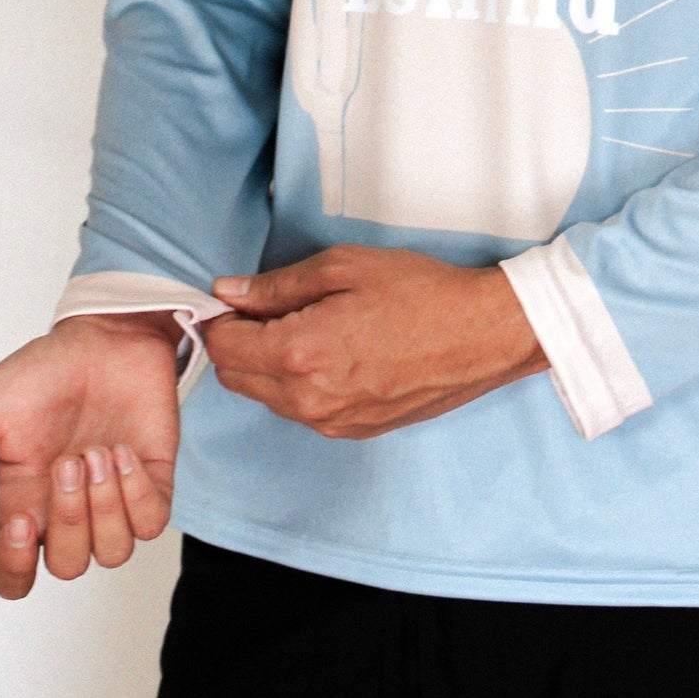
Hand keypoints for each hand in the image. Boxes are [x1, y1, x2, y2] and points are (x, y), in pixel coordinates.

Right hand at [0, 311, 180, 598]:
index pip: (12, 576)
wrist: (106, 335)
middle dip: (71, 517)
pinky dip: (139, 493)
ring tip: (99, 451)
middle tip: (69, 459)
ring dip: (106, 504)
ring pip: (112, 553)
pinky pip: (151, 524)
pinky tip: (125, 452)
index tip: (22, 520)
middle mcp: (66, 511)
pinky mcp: (151, 483)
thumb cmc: (43, 370)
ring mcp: (112, 500)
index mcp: (21, 503)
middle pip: (67, 566)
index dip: (14, 568)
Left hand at [202, 246, 546, 439]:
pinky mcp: (352, 431)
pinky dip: (297, 384)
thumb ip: (278, 285)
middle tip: (261, 308)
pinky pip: (302, 411)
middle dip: (236, 344)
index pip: (223, 347)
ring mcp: (330, 422)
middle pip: (236, 378)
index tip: (227, 300)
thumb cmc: (420, 293)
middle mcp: (308, 400)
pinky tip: (328, 351)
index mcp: (299, 353)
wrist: (480, 335)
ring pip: (267, 398)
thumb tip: (229, 293)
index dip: (217, 319)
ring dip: (266, 366)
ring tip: (302, 325)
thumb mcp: (344, 267)